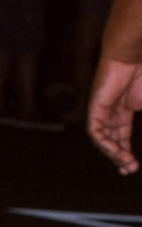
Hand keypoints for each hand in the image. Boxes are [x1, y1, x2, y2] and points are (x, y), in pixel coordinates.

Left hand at [87, 57, 141, 172]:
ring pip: (102, 139)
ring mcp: (102, 109)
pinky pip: (95, 131)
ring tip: (126, 164)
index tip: (132, 168)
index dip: (125, 152)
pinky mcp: (95, 107)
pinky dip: (104, 143)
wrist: (131, 56)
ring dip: (113, 153)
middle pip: (111, 140)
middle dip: (119, 157)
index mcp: (124, 108)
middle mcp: (111, 111)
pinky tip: (116, 151)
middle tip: (129, 170)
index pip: (120, 135)